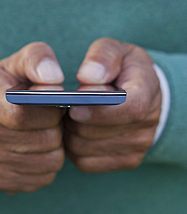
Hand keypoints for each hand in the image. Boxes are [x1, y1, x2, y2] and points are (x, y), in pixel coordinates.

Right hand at [0, 42, 65, 193]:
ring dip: (56, 147)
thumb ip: (38, 60)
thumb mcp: (18, 63)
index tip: (57, 102)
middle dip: (57, 127)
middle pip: (44, 140)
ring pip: (50, 162)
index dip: (51, 109)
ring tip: (45, 132)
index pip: (22, 113)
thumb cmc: (5, 87)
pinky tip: (37, 149)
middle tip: (51, 118)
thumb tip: (55, 79)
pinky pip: (44, 178)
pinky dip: (47, 164)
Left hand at [64, 38, 161, 172]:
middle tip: (67, 106)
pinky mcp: (125, 161)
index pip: (130, 108)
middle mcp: (147, 124)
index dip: (99, 111)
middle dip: (75, 120)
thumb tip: (88, 77)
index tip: (74, 107)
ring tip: (71, 116)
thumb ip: (102, 57)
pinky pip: (85, 162)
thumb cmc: (123, 69)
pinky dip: (73, 148)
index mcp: (147, 90)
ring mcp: (137, 146)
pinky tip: (77, 130)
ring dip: (70, 134)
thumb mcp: (116, 51)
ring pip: (85, 149)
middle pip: (99, 132)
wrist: (142, 94)